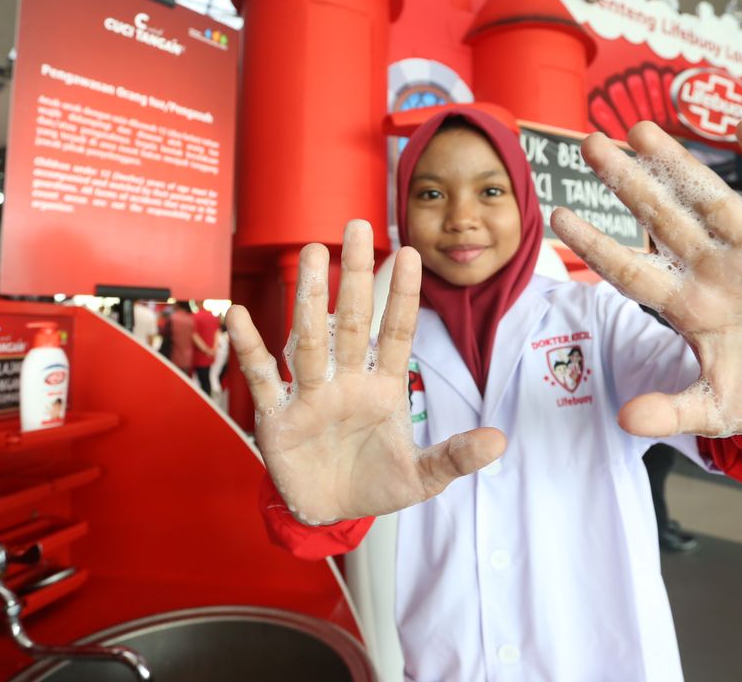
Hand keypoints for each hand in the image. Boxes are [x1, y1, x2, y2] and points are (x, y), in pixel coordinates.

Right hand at [227, 220, 505, 523]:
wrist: (329, 516)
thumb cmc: (376, 485)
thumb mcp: (421, 478)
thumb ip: (455, 457)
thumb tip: (501, 442)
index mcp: (384, 387)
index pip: (397, 333)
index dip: (404, 296)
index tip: (411, 253)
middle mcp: (347, 380)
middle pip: (353, 321)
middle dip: (356, 276)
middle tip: (356, 226)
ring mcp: (310, 394)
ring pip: (310, 338)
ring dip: (309, 298)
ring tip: (311, 253)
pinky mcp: (277, 416)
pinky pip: (262, 376)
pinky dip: (250, 347)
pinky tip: (240, 313)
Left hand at [551, 118, 741, 437]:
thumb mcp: (719, 409)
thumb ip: (672, 411)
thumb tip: (624, 421)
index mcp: (688, 305)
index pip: (630, 269)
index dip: (595, 246)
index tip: (557, 217)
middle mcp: (714, 267)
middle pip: (660, 218)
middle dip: (627, 182)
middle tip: (589, 144)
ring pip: (709, 197)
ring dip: (678, 163)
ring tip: (641, 131)